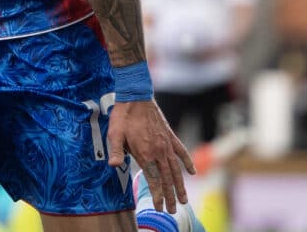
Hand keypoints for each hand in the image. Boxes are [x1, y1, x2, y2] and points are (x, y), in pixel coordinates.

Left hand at [107, 99, 195, 213]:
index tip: (159, 207)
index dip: (157, 195)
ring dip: (180, 185)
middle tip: (173, 210)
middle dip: (170, 196)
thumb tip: (113, 166)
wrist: (136, 96)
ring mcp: (167, 144)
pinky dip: (187, 162)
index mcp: (145, 153)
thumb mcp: (114, 134)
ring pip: (176, 169)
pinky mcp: (170, 136)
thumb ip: (116, 151)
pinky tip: (192, 172)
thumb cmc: (123, 116)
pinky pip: (181, 151)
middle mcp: (159, 151)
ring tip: (183, 200)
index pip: (154, 180)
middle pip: (167, 179)